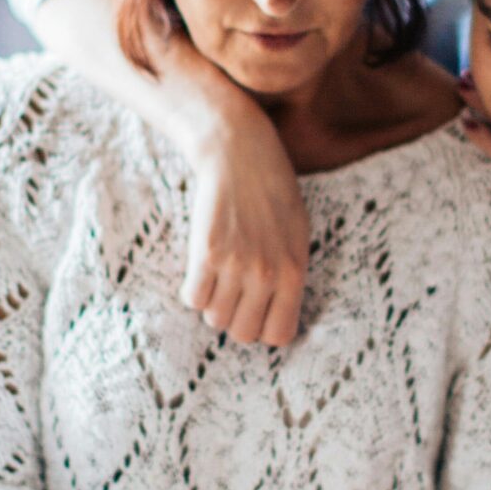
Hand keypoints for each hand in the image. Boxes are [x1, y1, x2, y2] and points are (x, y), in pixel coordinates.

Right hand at [182, 104, 309, 346]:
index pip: (279, 335)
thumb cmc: (273, 192)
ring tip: (217, 277)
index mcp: (295, 272)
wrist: (240, 154)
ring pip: (215, 318)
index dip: (264, 327)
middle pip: (243, 333)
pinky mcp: (206, 253)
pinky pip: (192, 299)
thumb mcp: (298, 235)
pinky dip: (193, 290)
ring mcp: (236, 266)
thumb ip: (289, 276)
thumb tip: (275, 315)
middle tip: (233, 293)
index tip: (257, 312)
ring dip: (213, 303)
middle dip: (236, 318)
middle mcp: (267, 274)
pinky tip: (201, 270)